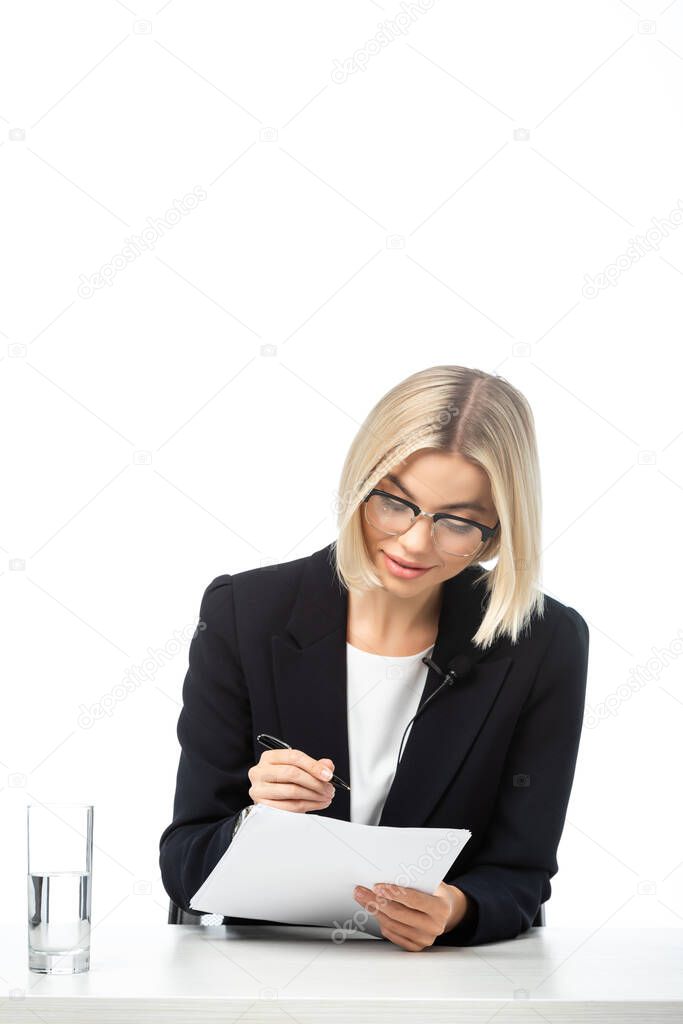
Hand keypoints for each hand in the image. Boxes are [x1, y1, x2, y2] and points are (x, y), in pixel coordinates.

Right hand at [248, 748, 335, 812]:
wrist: (267, 797)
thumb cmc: (280, 781)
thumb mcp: (295, 768)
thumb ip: (313, 765)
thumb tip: (327, 766)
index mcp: (269, 757)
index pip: (293, 757)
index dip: (313, 765)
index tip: (328, 775)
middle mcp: (260, 771)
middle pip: (292, 773)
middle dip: (315, 782)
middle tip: (329, 788)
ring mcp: (259, 789)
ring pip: (292, 791)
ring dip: (314, 795)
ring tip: (325, 797)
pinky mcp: (263, 806)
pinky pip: (289, 807)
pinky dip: (308, 805)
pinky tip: (317, 803)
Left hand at [353, 880, 468, 950]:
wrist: (446, 911)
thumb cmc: (435, 892)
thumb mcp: (432, 881)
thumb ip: (415, 880)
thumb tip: (388, 874)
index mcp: (441, 909)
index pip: (413, 900)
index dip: (394, 893)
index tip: (377, 886)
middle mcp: (434, 927)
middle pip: (399, 914)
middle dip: (376, 901)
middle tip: (361, 891)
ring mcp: (425, 939)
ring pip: (392, 925)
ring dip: (374, 911)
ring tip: (363, 899)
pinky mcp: (415, 946)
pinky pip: (393, 934)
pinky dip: (381, 922)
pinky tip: (374, 911)